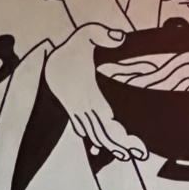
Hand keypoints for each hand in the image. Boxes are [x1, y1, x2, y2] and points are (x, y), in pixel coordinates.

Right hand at [44, 23, 147, 161]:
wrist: (47, 61)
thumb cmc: (70, 49)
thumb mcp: (85, 34)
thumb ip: (102, 34)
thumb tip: (120, 38)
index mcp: (88, 94)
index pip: (106, 121)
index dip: (120, 136)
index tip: (135, 145)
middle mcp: (83, 107)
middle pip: (103, 133)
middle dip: (122, 145)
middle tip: (141, 155)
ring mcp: (79, 111)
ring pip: (95, 134)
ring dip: (112, 145)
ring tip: (129, 155)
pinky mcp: (77, 111)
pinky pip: (86, 130)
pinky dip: (96, 140)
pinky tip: (102, 150)